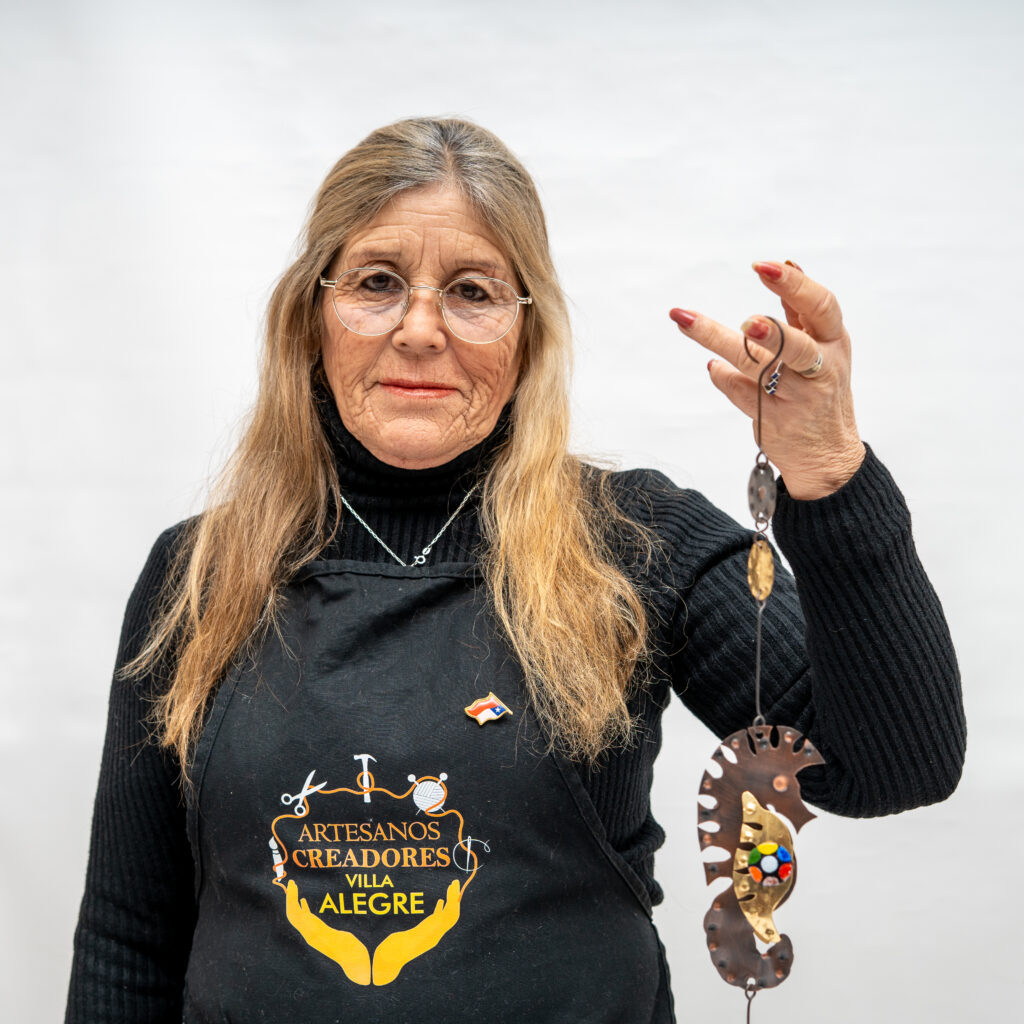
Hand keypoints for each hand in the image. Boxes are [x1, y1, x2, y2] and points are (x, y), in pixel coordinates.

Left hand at [670, 260, 864, 499]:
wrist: (827, 454)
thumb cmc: (821, 391)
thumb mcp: (825, 349)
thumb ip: (802, 313)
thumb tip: (786, 266)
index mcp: (835, 342)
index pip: (821, 307)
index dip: (794, 285)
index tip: (762, 266)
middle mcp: (820, 369)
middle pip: (794, 344)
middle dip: (772, 332)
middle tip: (748, 321)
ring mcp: (796, 397)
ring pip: (757, 367)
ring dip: (722, 343)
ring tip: (688, 322)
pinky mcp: (772, 419)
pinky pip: (741, 392)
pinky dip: (724, 378)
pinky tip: (715, 369)